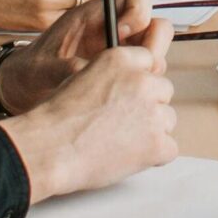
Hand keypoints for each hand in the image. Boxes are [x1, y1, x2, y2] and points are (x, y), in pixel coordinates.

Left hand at [0, 0, 159, 114]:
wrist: (22, 89)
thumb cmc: (29, 71)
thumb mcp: (42, 69)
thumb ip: (65, 67)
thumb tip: (86, 71)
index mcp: (94, 15)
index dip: (139, 9)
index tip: (120, 32)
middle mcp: (113, 28)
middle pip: (155, 22)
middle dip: (154, 42)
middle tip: (138, 64)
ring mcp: (120, 49)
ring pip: (155, 49)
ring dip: (151, 64)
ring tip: (127, 83)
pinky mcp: (121, 69)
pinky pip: (147, 69)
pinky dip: (143, 81)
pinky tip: (122, 94)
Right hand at [0, 15, 177, 202]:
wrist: (48, 150)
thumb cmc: (56, 121)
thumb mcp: (83, 77)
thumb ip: (113, 76)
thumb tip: (133, 87)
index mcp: (121, 59)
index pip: (150, 63)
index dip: (137, 85)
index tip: (127, 99)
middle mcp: (142, 80)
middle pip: (164, 91)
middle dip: (148, 108)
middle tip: (120, 125)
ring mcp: (153, 111)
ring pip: (168, 120)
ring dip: (151, 133)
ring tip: (118, 143)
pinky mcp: (158, 142)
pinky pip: (169, 149)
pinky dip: (154, 157)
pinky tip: (127, 158)